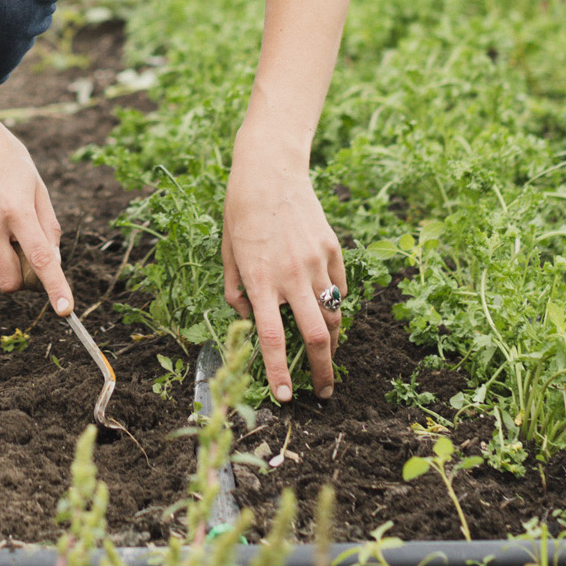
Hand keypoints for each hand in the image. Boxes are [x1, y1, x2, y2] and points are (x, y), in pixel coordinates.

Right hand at [0, 101, 74, 315]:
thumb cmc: (6, 157)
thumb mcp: (37, 184)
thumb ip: (48, 226)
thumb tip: (52, 262)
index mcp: (18, 209)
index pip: (40, 259)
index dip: (56, 287)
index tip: (65, 310)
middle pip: (10, 281)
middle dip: (24, 280)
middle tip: (31, 256)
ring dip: (6, 253)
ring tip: (5, 215)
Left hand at [221, 128, 345, 401]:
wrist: (270, 169)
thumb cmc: (240, 210)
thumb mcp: (226, 251)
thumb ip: (235, 289)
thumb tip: (246, 318)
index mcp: (260, 279)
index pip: (273, 339)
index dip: (279, 372)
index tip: (286, 396)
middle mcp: (291, 275)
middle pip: (318, 337)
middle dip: (323, 372)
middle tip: (322, 392)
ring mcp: (316, 262)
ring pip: (334, 314)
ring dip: (332, 340)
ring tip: (326, 353)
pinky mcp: (332, 248)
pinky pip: (338, 287)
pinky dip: (335, 302)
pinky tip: (326, 305)